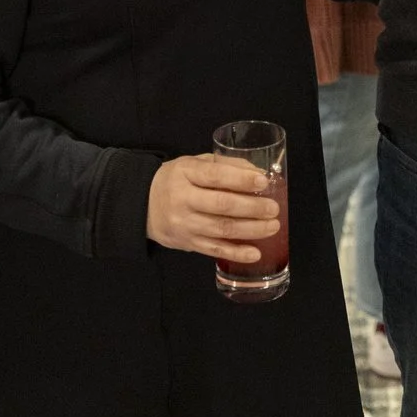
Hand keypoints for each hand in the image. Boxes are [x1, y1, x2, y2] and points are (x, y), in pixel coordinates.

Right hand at [147, 154, 279, 260]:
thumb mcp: (194, 164)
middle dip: (252, 207)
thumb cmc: (177, 180)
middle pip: (221, 205)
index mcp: (185, 173)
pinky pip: (215, 250)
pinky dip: (237, 253)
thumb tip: (258, 173)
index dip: (241, 179)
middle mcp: (183, 199)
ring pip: (221, 229)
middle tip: (273, 208)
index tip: (263, 182)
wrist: (143, 205)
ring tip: (272, 226)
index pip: (215, 175)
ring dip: (251, 230)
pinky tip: (255, 253)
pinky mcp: (188, 243)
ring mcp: (185, 224)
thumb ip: (225, 165)